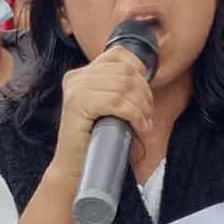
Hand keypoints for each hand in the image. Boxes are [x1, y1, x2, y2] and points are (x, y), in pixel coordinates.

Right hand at [51, 43, 153, 187]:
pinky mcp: (76, 104)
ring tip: (145, 124)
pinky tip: (139, 127)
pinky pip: (116, 101)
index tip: (145, 95)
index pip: (118, 54)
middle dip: (144, 93)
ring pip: (123, 86)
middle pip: (125, 71)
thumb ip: (119, 89)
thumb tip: (147, 76)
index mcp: (81, 74)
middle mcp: (76, 77)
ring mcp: (75, 89)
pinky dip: (133, 114)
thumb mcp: (109, 108)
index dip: (139, 70)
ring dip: (141, 107)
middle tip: (148, 115)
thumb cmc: (97, 140)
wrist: (75, 168)